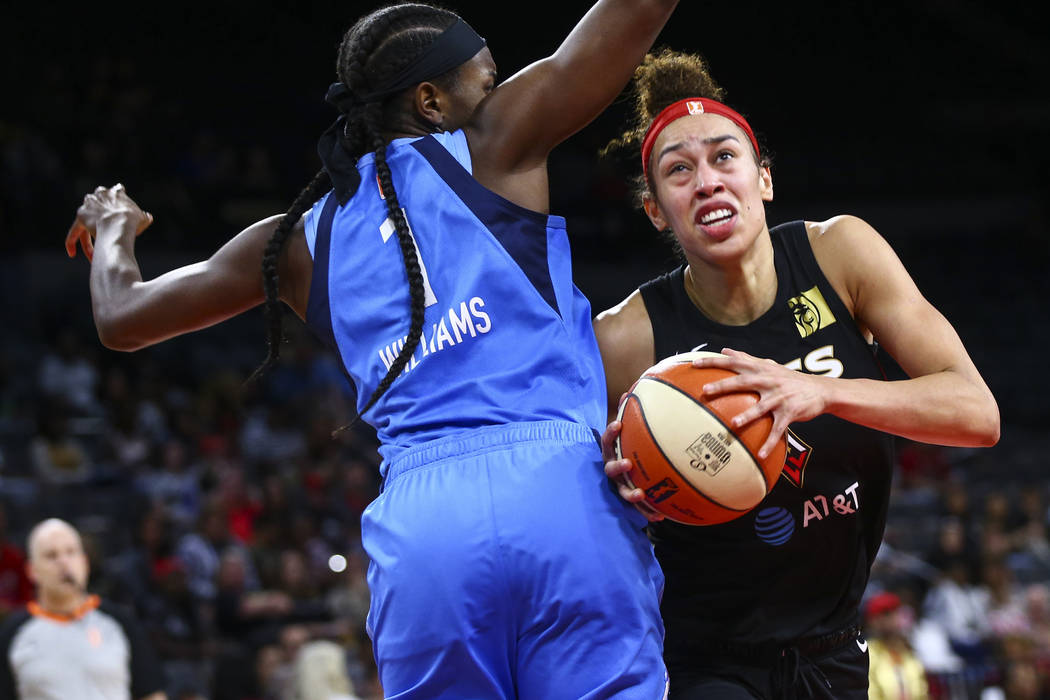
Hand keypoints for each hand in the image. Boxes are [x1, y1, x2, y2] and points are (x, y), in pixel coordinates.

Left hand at [66, 183, 152, 260]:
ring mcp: (89, 204)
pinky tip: (71, 253)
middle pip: (99, 206)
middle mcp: (100, 194)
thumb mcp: (143, 218)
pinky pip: (74, 232)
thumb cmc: (133, 222)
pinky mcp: (80, 216)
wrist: (120, 224)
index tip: (120, 208)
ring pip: (87, 222)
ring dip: (90, 239)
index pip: (117, 191)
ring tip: (94, 255)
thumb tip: (147, 217)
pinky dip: (72, 242)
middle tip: (107, 234)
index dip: (118, 201)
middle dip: (101, 219)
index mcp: (116, 192)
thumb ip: (143, 216)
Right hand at [601, 416, 664, 521]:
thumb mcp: (630, 433)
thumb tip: (632, 390)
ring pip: (622, 491)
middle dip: (618, 467)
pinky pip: (639, 508)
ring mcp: (620, 485)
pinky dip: (649, 511)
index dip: (611, 432)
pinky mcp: (631, 499)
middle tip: (627, 464)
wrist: (629, 473)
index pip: (607, 441)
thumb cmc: (631, 447)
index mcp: (612, 452)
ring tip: (641, 494)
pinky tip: (662, 515)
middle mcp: (613, 469)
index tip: (619, 424)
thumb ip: (630, 415)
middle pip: (610, 469)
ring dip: (630, 494)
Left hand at [693, 348, 828, 458]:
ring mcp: (780, 397)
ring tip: (734, 423)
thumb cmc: (789, 378)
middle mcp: (769, 381)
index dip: (714, 361)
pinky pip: (778, 430)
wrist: (820, 390)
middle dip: (724, 385)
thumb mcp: (769, 365)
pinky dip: (769, 443)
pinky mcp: (790, 413)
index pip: (735, 362)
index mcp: (761, 369)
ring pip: (761, 407)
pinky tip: (760, 454)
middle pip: (743, 381)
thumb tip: (725, 350)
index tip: (695, 364)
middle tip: (706, 390)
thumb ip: (747, 358)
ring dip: (748, 415)